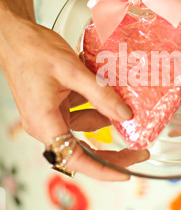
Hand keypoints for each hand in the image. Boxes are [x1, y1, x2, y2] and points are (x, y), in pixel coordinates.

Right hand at [0, 14, 148, 180]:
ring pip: (84, 128)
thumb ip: (100, 94)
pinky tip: (109, 94)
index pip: (76, 159)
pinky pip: (79, 112)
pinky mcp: (54, 105)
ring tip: (129, 112)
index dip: (103, 170)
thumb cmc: (33, 50)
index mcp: (45, 123)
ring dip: (106, 120)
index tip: (126, 173)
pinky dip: (95, 106)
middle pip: (82, 149)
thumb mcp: (72, 71)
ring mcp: (49, 115)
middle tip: (138, 150)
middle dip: (111, 152)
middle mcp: (45, 125)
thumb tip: (125, 115)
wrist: (14, 36)